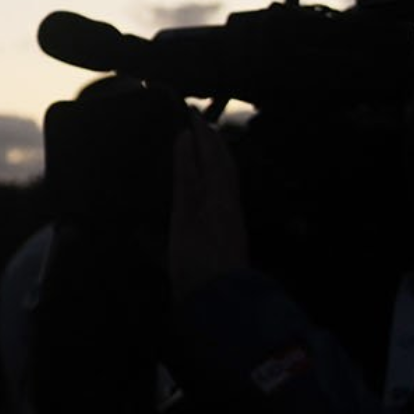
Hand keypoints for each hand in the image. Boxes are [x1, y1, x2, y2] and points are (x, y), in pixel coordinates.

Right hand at [166, 113, 247, 299]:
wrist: (220, 302)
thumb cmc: (198, 259)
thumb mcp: (185, 215)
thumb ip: (186, 176)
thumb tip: (185, 138)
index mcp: (219, 193)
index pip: (212, 152)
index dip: (201, 131)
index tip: (187, 111)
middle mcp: (228, 202)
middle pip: (223, 165)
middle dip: (210, 143)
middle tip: (193, 126)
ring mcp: (228, 219)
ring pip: (223, 181)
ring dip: (211, 161)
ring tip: (196, 152)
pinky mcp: (224, 235)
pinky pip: (218, 196)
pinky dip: (208, 182)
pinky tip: (199, 191)